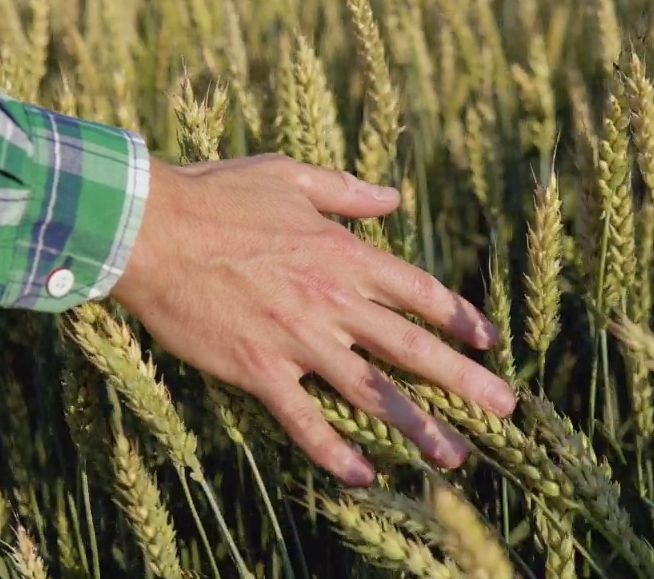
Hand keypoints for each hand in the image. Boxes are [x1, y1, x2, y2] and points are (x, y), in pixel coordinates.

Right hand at [110, 153, 516, 484]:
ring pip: (372, 391)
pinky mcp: (258, 369)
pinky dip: (333, 451)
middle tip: (505, 411)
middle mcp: (332, 300)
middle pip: (413, 348)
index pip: (419, 292)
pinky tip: (361, 475)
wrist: (149, 229)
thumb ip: (348, 192)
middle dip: (465, 382)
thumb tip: (393, 197)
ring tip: (454, 458)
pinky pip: (304, 420)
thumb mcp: (291, 177)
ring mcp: (297, 339)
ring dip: (417, 427)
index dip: (459, 317)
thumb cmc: (217, 195)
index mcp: (343, 254)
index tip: (489, 341)